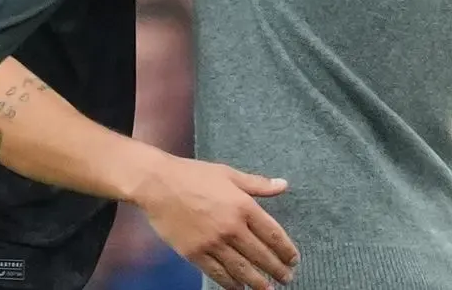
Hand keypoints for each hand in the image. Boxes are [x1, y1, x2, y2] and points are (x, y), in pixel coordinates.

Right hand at [130, 157, 298, 289]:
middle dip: (277, 269)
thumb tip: (283, 185)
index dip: (286, 249)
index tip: (293, 259)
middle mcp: (231, 228)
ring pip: (242, 270)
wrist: (157, 184)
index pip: (272, 234)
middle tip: (287, 278)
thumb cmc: (194, 175)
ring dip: (258, 283)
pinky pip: (218, 274)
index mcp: (243, 206)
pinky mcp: (195, 254)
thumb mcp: (228, 174)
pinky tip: (239, 288)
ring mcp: (213, 243)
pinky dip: (231, 284)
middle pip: (261, 255)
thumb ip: (257, 184)